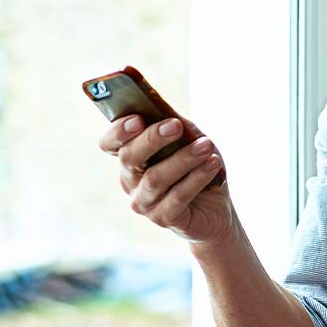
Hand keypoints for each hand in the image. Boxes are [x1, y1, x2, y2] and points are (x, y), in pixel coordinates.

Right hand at [99, 114, 233, 244]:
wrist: (216, 209)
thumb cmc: (198, 167)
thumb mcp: (189, 139)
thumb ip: (175, 124)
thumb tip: (164, 108)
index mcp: (131, 157)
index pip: (110, 143)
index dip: (118, 131)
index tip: (137, 119)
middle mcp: (130, 180)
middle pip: (129, 157)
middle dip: (152, 139)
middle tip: (175, 126)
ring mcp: (144, 202)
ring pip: (155, 178)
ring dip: (183, 158)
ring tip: (206, 145)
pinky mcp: (163, 218)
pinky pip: (177, 196)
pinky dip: (197, 177)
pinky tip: (213, 163)